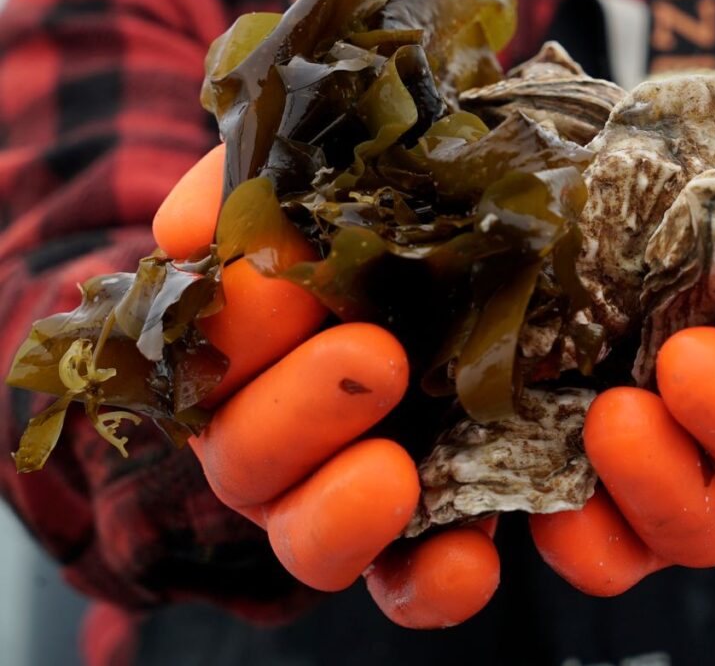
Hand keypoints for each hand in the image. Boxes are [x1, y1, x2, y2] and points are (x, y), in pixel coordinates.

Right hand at [153, 145, 499, 626]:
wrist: (490, 240)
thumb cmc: (396, 204)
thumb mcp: (331, 168)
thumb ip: (249, 186)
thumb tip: (186, 230)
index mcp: (245, 345)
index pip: (207, 351)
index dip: (233, 325)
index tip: (281, 276)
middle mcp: (278, 427)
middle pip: (246, 453)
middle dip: (297, 409)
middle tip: (375, 357)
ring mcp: (344, 486)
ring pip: (305, 535)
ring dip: (337, 510)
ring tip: (395, 474)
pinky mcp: (421, 535)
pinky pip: (408, 586)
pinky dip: (431, 585)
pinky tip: (471, 562)